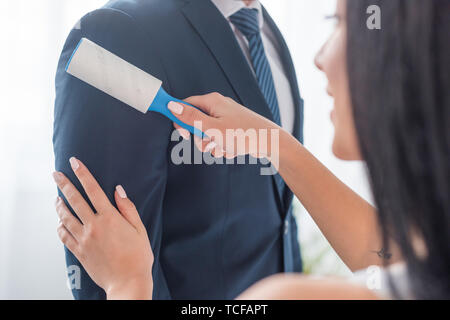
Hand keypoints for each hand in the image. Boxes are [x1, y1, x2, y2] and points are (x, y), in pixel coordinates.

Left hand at [53, 157, 152, 299]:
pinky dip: (60, 226)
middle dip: (64, 184)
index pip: (93, 189)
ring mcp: (84, 239)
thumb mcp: (140, 229)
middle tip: (56, 174)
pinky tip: (60, 222)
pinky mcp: (79, 252)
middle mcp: (94, 226)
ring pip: (65, 217)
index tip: (75, 163)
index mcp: (110, 218)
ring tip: (56, 197)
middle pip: (74, 200)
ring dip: (59, 204)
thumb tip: (118, 190)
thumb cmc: (137, 257)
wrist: (127, 282)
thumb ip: (128, 208)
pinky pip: (64, 235)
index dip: (83, 174)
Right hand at [168, 92, 279, 158]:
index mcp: (212, 101)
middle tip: (207, 143)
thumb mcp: (212, 128)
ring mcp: (227, 117)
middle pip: (196, 121)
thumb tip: (172, 106)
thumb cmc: (244, 134)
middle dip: (199, 137)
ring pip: (207, 133)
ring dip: (211, 145)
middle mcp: (219, 106)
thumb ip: (190, 118)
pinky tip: (231, 150)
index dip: (179, 119)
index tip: (181, 134)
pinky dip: (221, 146)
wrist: (270, 142)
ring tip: (223, 148)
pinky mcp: (233, 128)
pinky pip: (219, 138)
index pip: (185, 105)